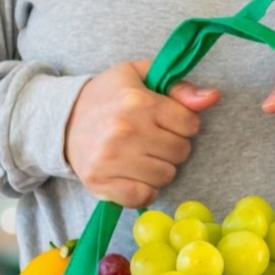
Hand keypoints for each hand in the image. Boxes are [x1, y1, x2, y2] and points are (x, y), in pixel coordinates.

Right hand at [65, 60, 220, 207]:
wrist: (62, 122)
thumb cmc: (106, 97)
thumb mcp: (140, 77)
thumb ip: (178, 87)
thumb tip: (212, 98)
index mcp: (137, 101)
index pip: (190, 123)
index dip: (183, 124)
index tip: (166, 122)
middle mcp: (124, 130)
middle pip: (180, 152)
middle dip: (172, 147)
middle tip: (153, 140)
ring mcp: (111, 159)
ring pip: (165, 176)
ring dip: (160, 170)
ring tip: (143, 157)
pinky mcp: (100, 182)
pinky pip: (143, 197)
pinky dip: (144, 191)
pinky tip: (135, 177)